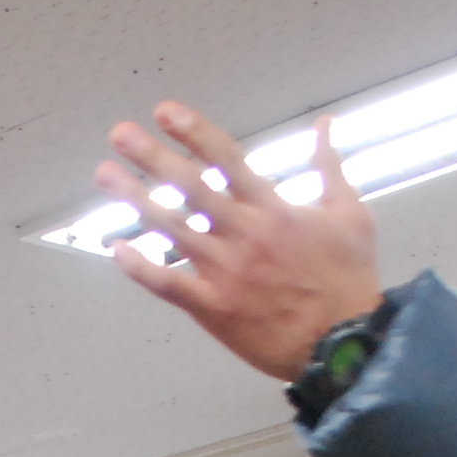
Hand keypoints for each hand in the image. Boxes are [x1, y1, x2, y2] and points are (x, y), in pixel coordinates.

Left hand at [97, 103, 386, 380]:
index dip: (193, 131)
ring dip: (135, 199)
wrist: (343, 345)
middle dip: (152, 156)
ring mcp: (225, 271)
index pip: (226, 159)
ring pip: (171, 229)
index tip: (166, 112)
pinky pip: (168, 284)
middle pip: (189, 186)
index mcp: (273, 209)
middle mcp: (244, 234)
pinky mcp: (213, 307)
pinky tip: (117, 248)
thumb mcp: (351, 214)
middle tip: (121, 134)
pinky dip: (140, 267)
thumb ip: (330, 166)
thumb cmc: (348, 283)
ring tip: (106, 174)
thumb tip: (325, 127)